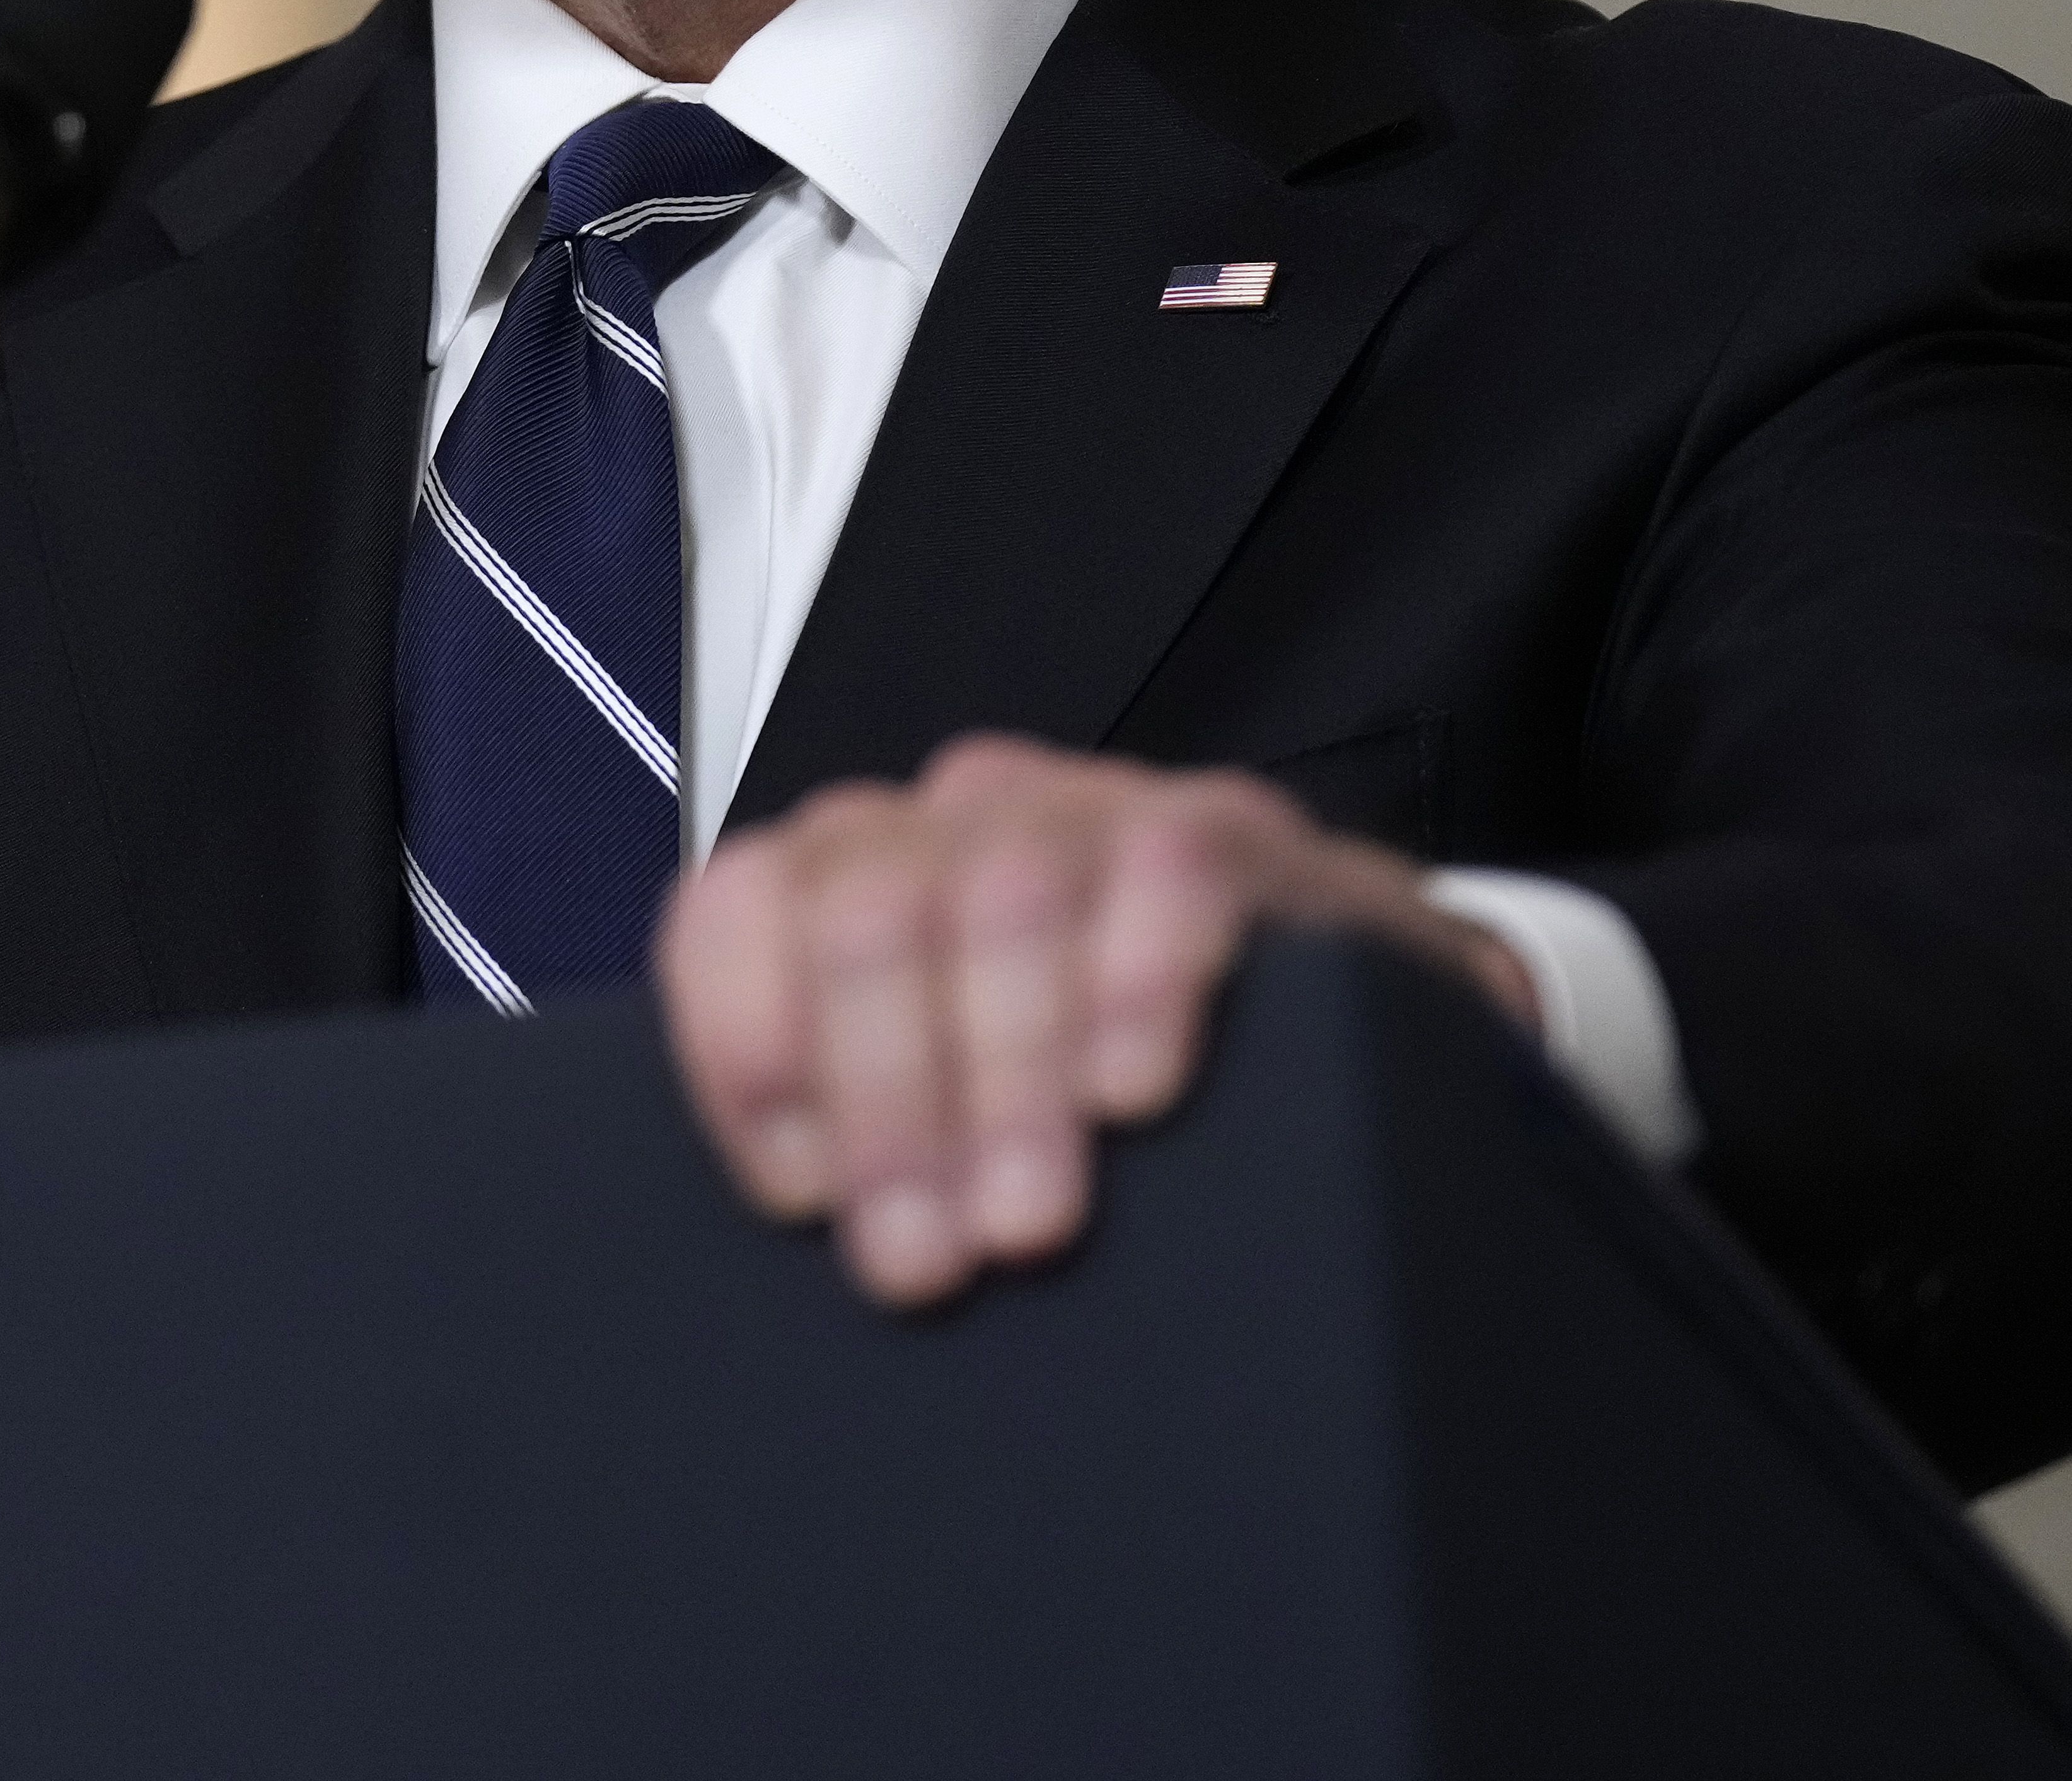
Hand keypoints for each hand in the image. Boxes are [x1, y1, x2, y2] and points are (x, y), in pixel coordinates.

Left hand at [656, 733, 1536, 1307]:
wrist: (1338, 1066)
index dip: (748, 1049)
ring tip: (1030, 1223)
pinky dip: (1140, 977)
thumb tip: (810, 1238)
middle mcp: (950, 823)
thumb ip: (863, 1153)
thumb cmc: (1099, 1118)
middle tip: (928, 1260)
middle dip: (888, 1100)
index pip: (733, 911)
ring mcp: (1089, 812)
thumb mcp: (952, 1137)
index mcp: (847, 881)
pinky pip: (1166, 864)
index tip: (802, 1197)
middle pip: (865, 913)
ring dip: (1006, 1074)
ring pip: (1004, 892)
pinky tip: (1133, 1089)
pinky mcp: (1228, 831)